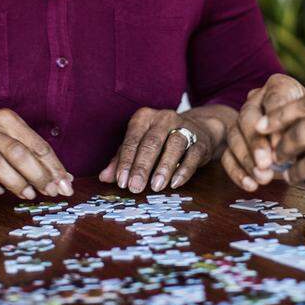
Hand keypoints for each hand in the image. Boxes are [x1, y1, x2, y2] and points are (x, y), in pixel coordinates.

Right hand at [0, 108, 72, 198]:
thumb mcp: (3, 130)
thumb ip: (29, 149)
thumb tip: (60, 176)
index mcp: (6, 120)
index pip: (37, 144)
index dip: (54, 166)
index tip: (66, 183)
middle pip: (20, 153)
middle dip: (40, 176)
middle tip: (54, 192)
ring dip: (17, 182)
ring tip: (29, 194)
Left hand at [99, 108, 219, 192]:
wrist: (198, 128)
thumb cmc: (161, 139)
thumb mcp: (139, 145)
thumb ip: (121, 159)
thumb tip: (104, 177)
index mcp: (144, 117)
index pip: (132, 140)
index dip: (126, 162)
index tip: (121, 182)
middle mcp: (164, 118)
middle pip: (151, 142)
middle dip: (142, 166)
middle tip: (135, 187)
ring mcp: (185, 127)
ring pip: (174, 145)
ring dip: (164, 167)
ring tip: (155, 186)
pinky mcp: (201, 141)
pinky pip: (192, 155)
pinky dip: (184, 170)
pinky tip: (175, 183)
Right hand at [221, 73, 304, 191]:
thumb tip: (297, 152)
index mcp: (281, 86)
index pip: (274, 98)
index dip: (276, 122)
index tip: (281, 145)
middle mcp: (258, 98)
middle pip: (248, 116)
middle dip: (256, 142)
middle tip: (266, 163)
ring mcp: (243, 119)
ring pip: (234, 135)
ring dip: (247, 159)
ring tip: (263, 178)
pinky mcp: (235, 140)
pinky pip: (227, 154)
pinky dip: (237, 171)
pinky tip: (251, 184)